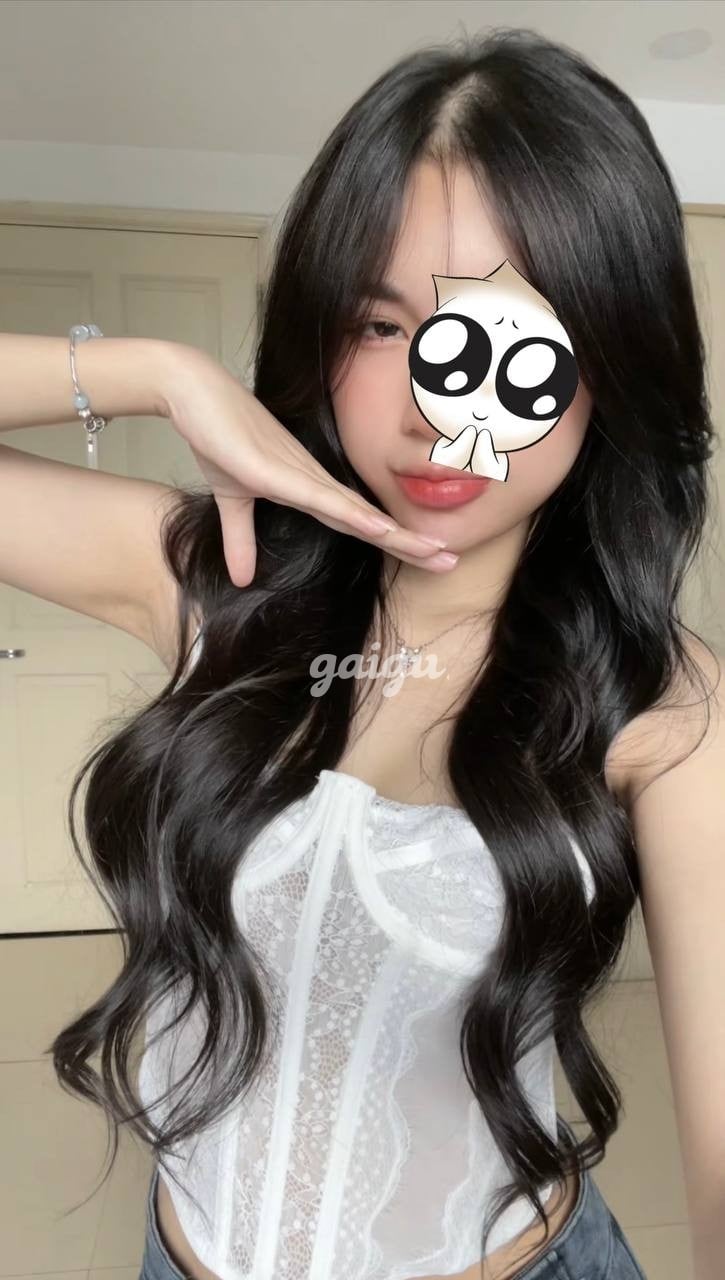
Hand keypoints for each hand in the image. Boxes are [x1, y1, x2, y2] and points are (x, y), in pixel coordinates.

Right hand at [159, 348, 456, 586]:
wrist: (192, 392)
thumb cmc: (217, 435)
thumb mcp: (231, 499)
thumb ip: (240, 538)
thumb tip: (242, 578)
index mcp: (308, 488)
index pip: (359, 522)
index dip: (394, 541)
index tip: (428, 557)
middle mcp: (314, 480)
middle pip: (370, 520)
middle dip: (410, 542)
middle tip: (450, 561)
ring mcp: (298, 473)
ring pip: (356, 511)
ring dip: (395, 533)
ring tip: (432, 552)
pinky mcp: (275, 471)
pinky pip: (320, 497)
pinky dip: (352, 514)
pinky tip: (379, 527)